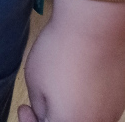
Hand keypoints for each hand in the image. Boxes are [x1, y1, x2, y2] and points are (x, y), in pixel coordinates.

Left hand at [19, 0, 124, 121]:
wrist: (94, 26)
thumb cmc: (60, 51)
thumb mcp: (34, 81)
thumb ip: (39, 106)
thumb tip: (45, 112)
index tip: (24, 109)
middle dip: (52, 115)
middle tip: (36, 103)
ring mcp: (111, 112)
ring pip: (85, 118)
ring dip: (70, 109)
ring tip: (58, 88)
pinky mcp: (120, 98)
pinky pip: (99, 107)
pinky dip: (86, 100)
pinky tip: (76, 81)